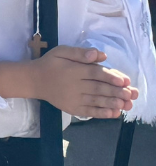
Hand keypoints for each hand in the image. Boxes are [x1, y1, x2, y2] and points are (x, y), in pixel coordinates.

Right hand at [12, 46, 138, 118]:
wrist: (33, 80)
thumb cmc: (50, 64)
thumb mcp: (61, 52)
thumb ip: (80, 52)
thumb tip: (100, 55)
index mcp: (73, 70)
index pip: (95, 73)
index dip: (111, 77)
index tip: (125, 81)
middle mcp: (74, 85)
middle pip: (99, 88)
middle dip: (117, 92)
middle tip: (132, 94)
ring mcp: (73, 98)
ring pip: (96, 100)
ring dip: (113, 103)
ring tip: (127, 104)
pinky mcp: (72, 108)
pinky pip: (89, 111)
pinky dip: (102, 113)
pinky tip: (114, 113)